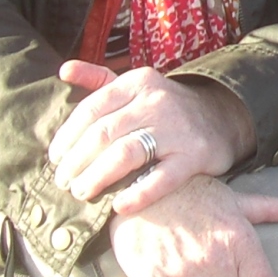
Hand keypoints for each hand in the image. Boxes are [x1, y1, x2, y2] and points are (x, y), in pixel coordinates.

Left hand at [52, 61, 252, 214]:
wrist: (222, 118)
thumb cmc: (165, 108)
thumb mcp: (135, 87)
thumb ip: (98, 79)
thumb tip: (63, 70)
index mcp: (137, 82)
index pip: (91, 109)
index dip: (67, 136)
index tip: (55, 158)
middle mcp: (156, 102)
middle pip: (104, 134)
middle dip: (76, 161)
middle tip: (63, 182)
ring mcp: (177, 129)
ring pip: (126, 155)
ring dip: (96, 177)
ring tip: (82, 192)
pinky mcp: (195, 156)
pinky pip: (161, 179)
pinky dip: (137, 194)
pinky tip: (118, 206)